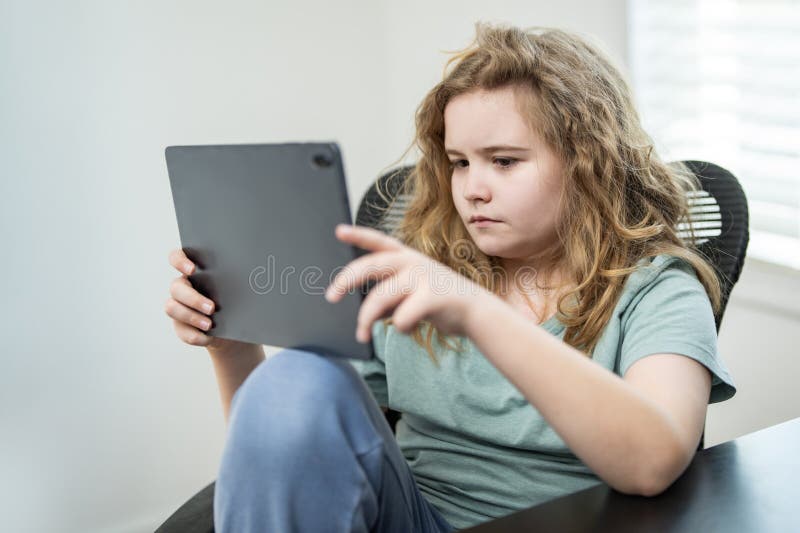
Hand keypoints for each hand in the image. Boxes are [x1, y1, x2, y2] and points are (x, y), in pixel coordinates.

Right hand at [165, 248, 256, 355]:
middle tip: (212, 308)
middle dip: (193, 298)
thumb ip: (236, 279)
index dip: (180, 261)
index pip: (177, 258)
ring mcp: (178, 306)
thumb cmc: (236, 300)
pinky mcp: (180, 326)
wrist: (235, 328)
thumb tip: (245, 276)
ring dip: (191, 317)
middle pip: (176, 287)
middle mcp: (182, 287)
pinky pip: (181, 331)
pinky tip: (208, 337)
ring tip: (209, 325)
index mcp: (194, 271)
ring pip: (172, 308)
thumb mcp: (238, 289)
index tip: (193, 269)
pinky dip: (196, 335)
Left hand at [324, 224, 490, 342]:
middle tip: (330, 297)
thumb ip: (387, 298)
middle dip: (346, 280)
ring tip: (361, 336)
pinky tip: (408, 329)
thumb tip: (366, 314)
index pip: (378, 242)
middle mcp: (413, 262)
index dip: (358, 235)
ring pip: (380, 298)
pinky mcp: (432, 296)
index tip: (338, 230)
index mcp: (406, 257)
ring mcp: (423, 277)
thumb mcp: (409, 294)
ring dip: (366, 320)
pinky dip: (401, 328)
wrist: (475, 312)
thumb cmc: (437, 301)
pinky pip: (401, 318)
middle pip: (370, 266)